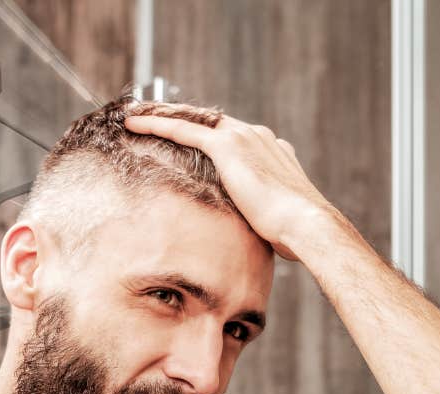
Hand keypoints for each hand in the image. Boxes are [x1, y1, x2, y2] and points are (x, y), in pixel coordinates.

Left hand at [124, 113, 335, 260]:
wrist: (306, 224)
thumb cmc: (296, 232)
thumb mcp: (278, 218)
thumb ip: (264, 213)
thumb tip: (261, 233)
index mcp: (272, 150)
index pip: (233, 135)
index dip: (209, 135)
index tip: (192, 138)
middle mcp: (257, 136)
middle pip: (210, 120)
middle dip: (181, 117)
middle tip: (153, 116)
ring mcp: (243, 137)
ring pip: (193, 119)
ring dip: (162, 115)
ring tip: (135, 115)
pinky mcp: (228, 146)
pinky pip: (183, 129)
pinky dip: (156, 123)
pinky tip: (133, 123)